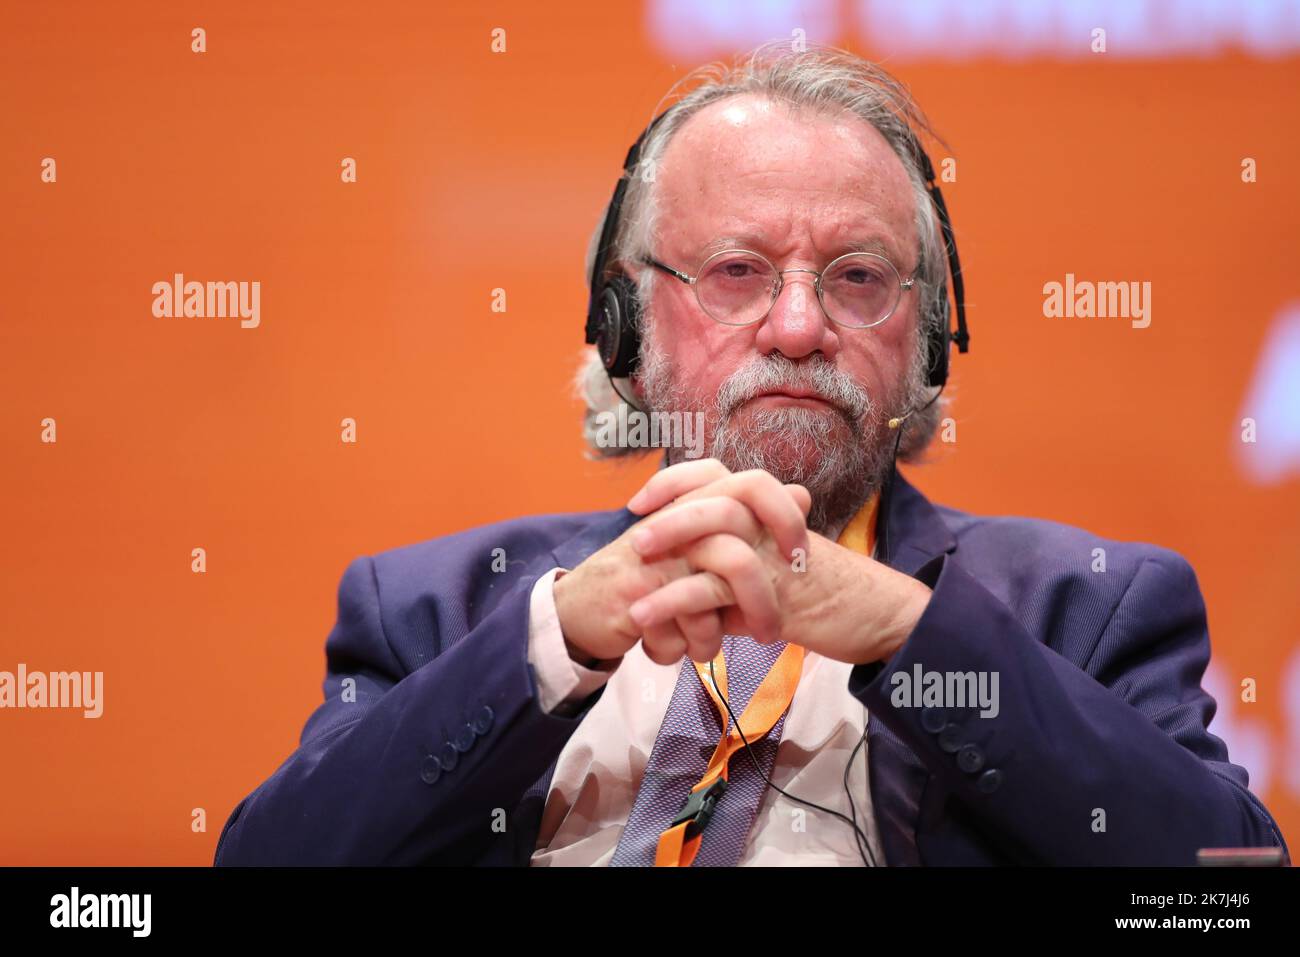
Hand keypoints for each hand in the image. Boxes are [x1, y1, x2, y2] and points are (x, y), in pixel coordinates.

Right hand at [553, 460, 810, 665]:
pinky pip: (680, 628)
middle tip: (767, 634)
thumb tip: (802, 493)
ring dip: (710, 638)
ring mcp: (655, 556)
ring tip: (705, 650)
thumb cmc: (646, 579)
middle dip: (759, 604)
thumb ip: (747, 522)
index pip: (754, 485)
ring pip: (710, 600)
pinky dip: (680, 649)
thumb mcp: (698, 548)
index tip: (796, 555)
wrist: (578, 608)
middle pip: (736, 556)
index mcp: (695, 503)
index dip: (783, 515)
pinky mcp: (635, 591)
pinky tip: (670, 650)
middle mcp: (676, 521)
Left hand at [626, 462, 933, 665]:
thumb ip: (737, 570)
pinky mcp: (774, 594)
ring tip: (632, 587)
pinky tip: (646, 621)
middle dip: (669, 515)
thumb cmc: (833, 597)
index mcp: (771, 512)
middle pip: (715, 497)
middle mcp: (772, 525)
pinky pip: (715, 590)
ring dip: (667, 556)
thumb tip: (694, 579)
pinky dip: (674, 604)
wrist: (883, 618)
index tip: (641, 502)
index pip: (719, 473)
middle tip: (635, 538)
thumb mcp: (778, 574)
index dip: (678, 481)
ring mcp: (774, 556)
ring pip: (714, 537)